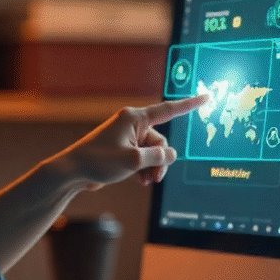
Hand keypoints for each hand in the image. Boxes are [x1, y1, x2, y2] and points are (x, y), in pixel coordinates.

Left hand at [50, 94, 208, 189]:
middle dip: (160, 161)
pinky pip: (143, 158)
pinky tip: (140, 181)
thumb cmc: (98, 161)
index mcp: (135, 118)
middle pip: (160, 141)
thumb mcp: (133, 160)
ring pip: (153, 153)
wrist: (73, 172)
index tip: (205, 97)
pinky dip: (144, 169)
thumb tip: (171, 155)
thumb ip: (157, 157)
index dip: (189, 105)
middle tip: (155, 177)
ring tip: (145, 181)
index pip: (168, 110)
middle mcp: (132, 125)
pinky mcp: (123, 150)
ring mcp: (127, 138)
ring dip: (152, 168)